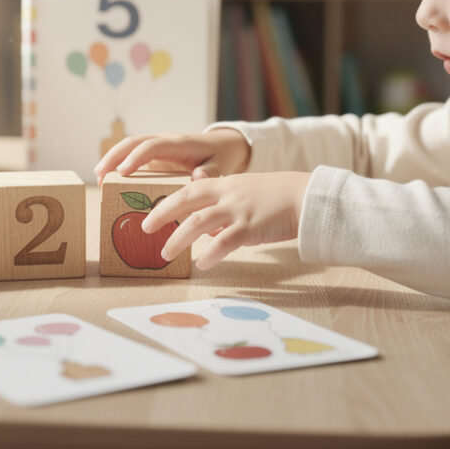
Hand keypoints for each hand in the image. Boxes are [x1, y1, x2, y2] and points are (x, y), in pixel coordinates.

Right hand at [93, 129, 250, 182]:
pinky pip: (132, 157)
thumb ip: (211, 172)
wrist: (221, 146)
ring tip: (98, 177)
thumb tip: (198, 177)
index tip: (122, 172)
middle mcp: (163, 142)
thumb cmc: (219, 156)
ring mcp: (156, 148)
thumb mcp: (220, 165)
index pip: (152, 146)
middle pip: (133, 142)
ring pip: (129, 147)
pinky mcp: (153, 156)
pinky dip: (118, 165)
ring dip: (112, 159)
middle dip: (114, 155)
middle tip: (99, 173)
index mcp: (177, 144)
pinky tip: (108, 180)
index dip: (136, 158)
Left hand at [145, 172, 310, 270]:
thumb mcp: (244, 196)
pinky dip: (210, 253)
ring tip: (166, 253)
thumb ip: (223, 211)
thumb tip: (206, 233)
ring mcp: (238, 209)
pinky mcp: (251, 226)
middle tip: (145, 229)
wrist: (304, 196)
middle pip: (186, 200)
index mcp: (224, 184)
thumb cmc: (274, 199)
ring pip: (199, 221)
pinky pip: (225, 241)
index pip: (188, 190)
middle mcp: (227, 194)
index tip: (149, 214)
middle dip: (162, 214)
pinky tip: (201, 263)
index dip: (166, 201)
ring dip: (179, 238)